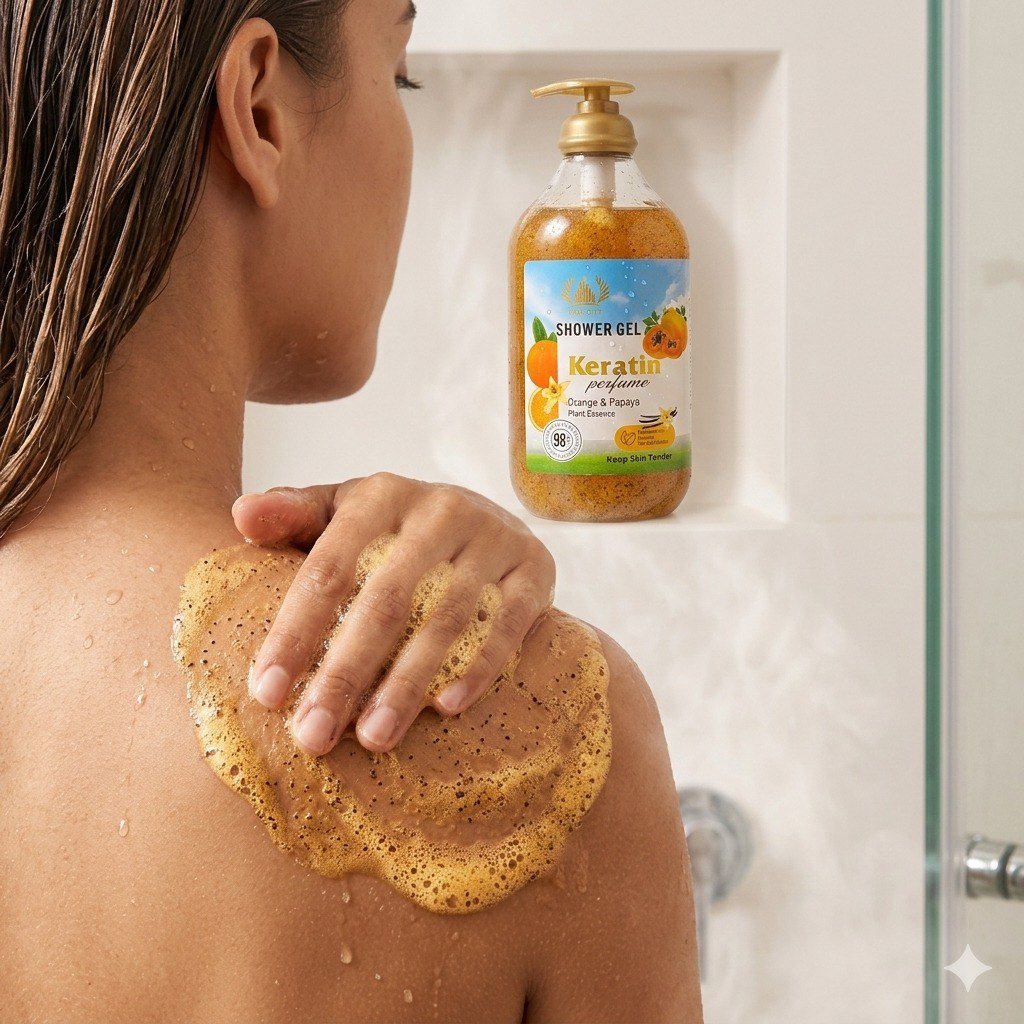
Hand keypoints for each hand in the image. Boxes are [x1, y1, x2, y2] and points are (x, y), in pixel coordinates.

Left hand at [231, 474, 555, 756]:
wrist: (488, 520)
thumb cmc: (395, 530)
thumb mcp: (342, 513)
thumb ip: (292, 515)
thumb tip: (240, 515)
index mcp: (381, 494)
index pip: (329, 567)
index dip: (295, 632)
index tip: (267, 695)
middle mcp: (441, 508)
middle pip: (386, 599)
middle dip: (345, 673)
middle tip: (313, 736)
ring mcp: (493, 538)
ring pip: (446, 617)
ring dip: (406, 683)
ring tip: (372, 737)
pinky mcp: (535, 568)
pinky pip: (507, 623)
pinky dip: (478, 666)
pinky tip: (446, 708)